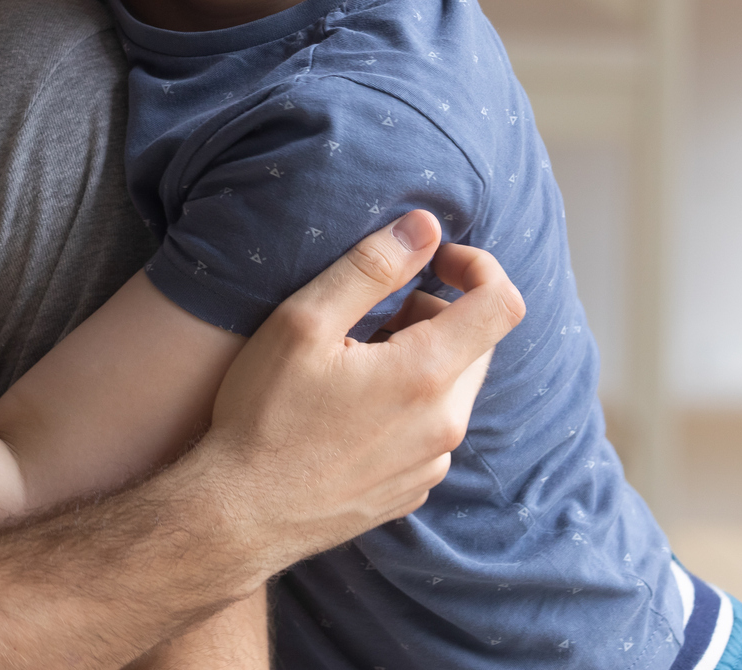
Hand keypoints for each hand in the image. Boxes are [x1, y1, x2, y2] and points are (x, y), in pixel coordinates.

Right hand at [198, 210, 524, 569]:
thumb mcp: (303, 322)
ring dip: (420, 359)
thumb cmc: (263, 414)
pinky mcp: (413, 489)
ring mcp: (432, 464)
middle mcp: (445, 424)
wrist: (239, 514)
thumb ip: (370, 267)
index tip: (434, 259)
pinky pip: (431, 429)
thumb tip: (426, 227)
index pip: (502, 303)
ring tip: (351, 364)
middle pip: (479, 343)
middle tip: (368, 317)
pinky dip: (406, 404)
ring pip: (453, 387)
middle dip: (436, 313)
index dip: (477, 265)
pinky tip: (348, 410)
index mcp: (427, 375)